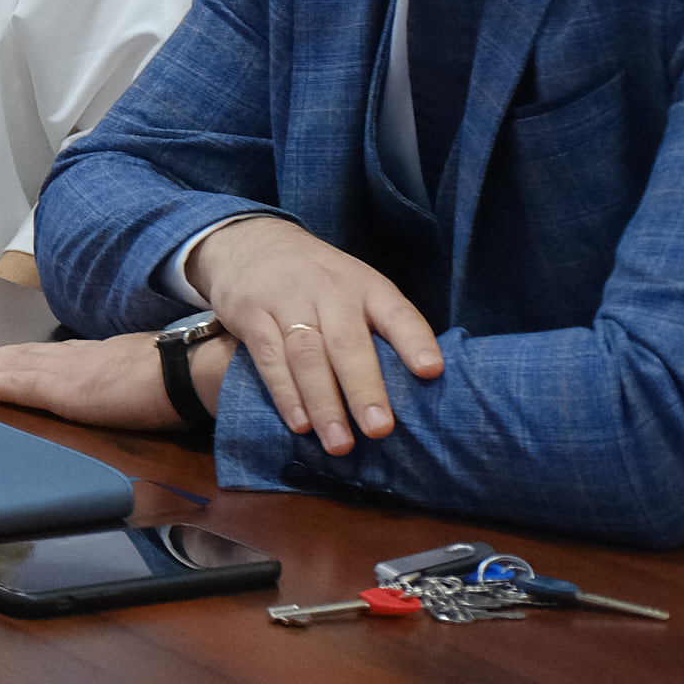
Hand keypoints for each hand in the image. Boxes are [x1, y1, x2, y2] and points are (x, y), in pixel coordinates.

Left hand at [0, 328, 229, 434]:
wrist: (189, 371)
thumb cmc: (184, 377)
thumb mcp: (154, 374)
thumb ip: (137, 377)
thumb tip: (143, 383)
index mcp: (101, 355)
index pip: (53, 354)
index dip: (24, 354)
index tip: (2, 353)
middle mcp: (77, 357)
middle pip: (25, 356)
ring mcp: (66, 371)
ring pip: (12, 366)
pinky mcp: (60, 390)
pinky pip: (14, 386)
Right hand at [189, 214, 443, 455]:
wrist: (252, 240)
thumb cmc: (319, 280)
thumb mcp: (356, 287)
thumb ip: (380, 327)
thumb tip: (417, 388)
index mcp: (366, 287)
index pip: (396, 313)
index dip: (415, 341)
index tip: (432, 371)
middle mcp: (329, 292)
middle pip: (348, 343)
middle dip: (364, 389)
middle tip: (379, 429)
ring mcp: (287, 301)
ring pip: (308, 356)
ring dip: (324, 402)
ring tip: (339, 443)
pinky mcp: (251, 314)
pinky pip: (269, 358)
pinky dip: (285, 393)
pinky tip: (300, 422)